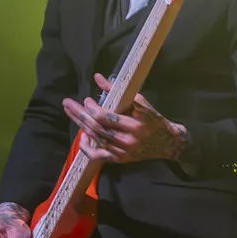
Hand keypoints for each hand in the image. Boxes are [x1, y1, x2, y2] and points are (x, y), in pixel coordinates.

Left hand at [63, 73, 186, 164]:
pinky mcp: (120, 159)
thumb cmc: (155, 120)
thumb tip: (97, 77)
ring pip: (94, 138)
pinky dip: (86, 147)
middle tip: (67, 103)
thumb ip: (118, 91)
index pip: (104, 117)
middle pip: (95, 127)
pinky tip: (82, 137)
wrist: (169, 143)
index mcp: (135, 124)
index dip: (91, 108)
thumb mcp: (141, 103)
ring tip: (71, 113)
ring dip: (80, 125)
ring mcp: (123, 152)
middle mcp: (128, 140)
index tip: (87, 100)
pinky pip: (97, 156)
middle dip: (79, 114)